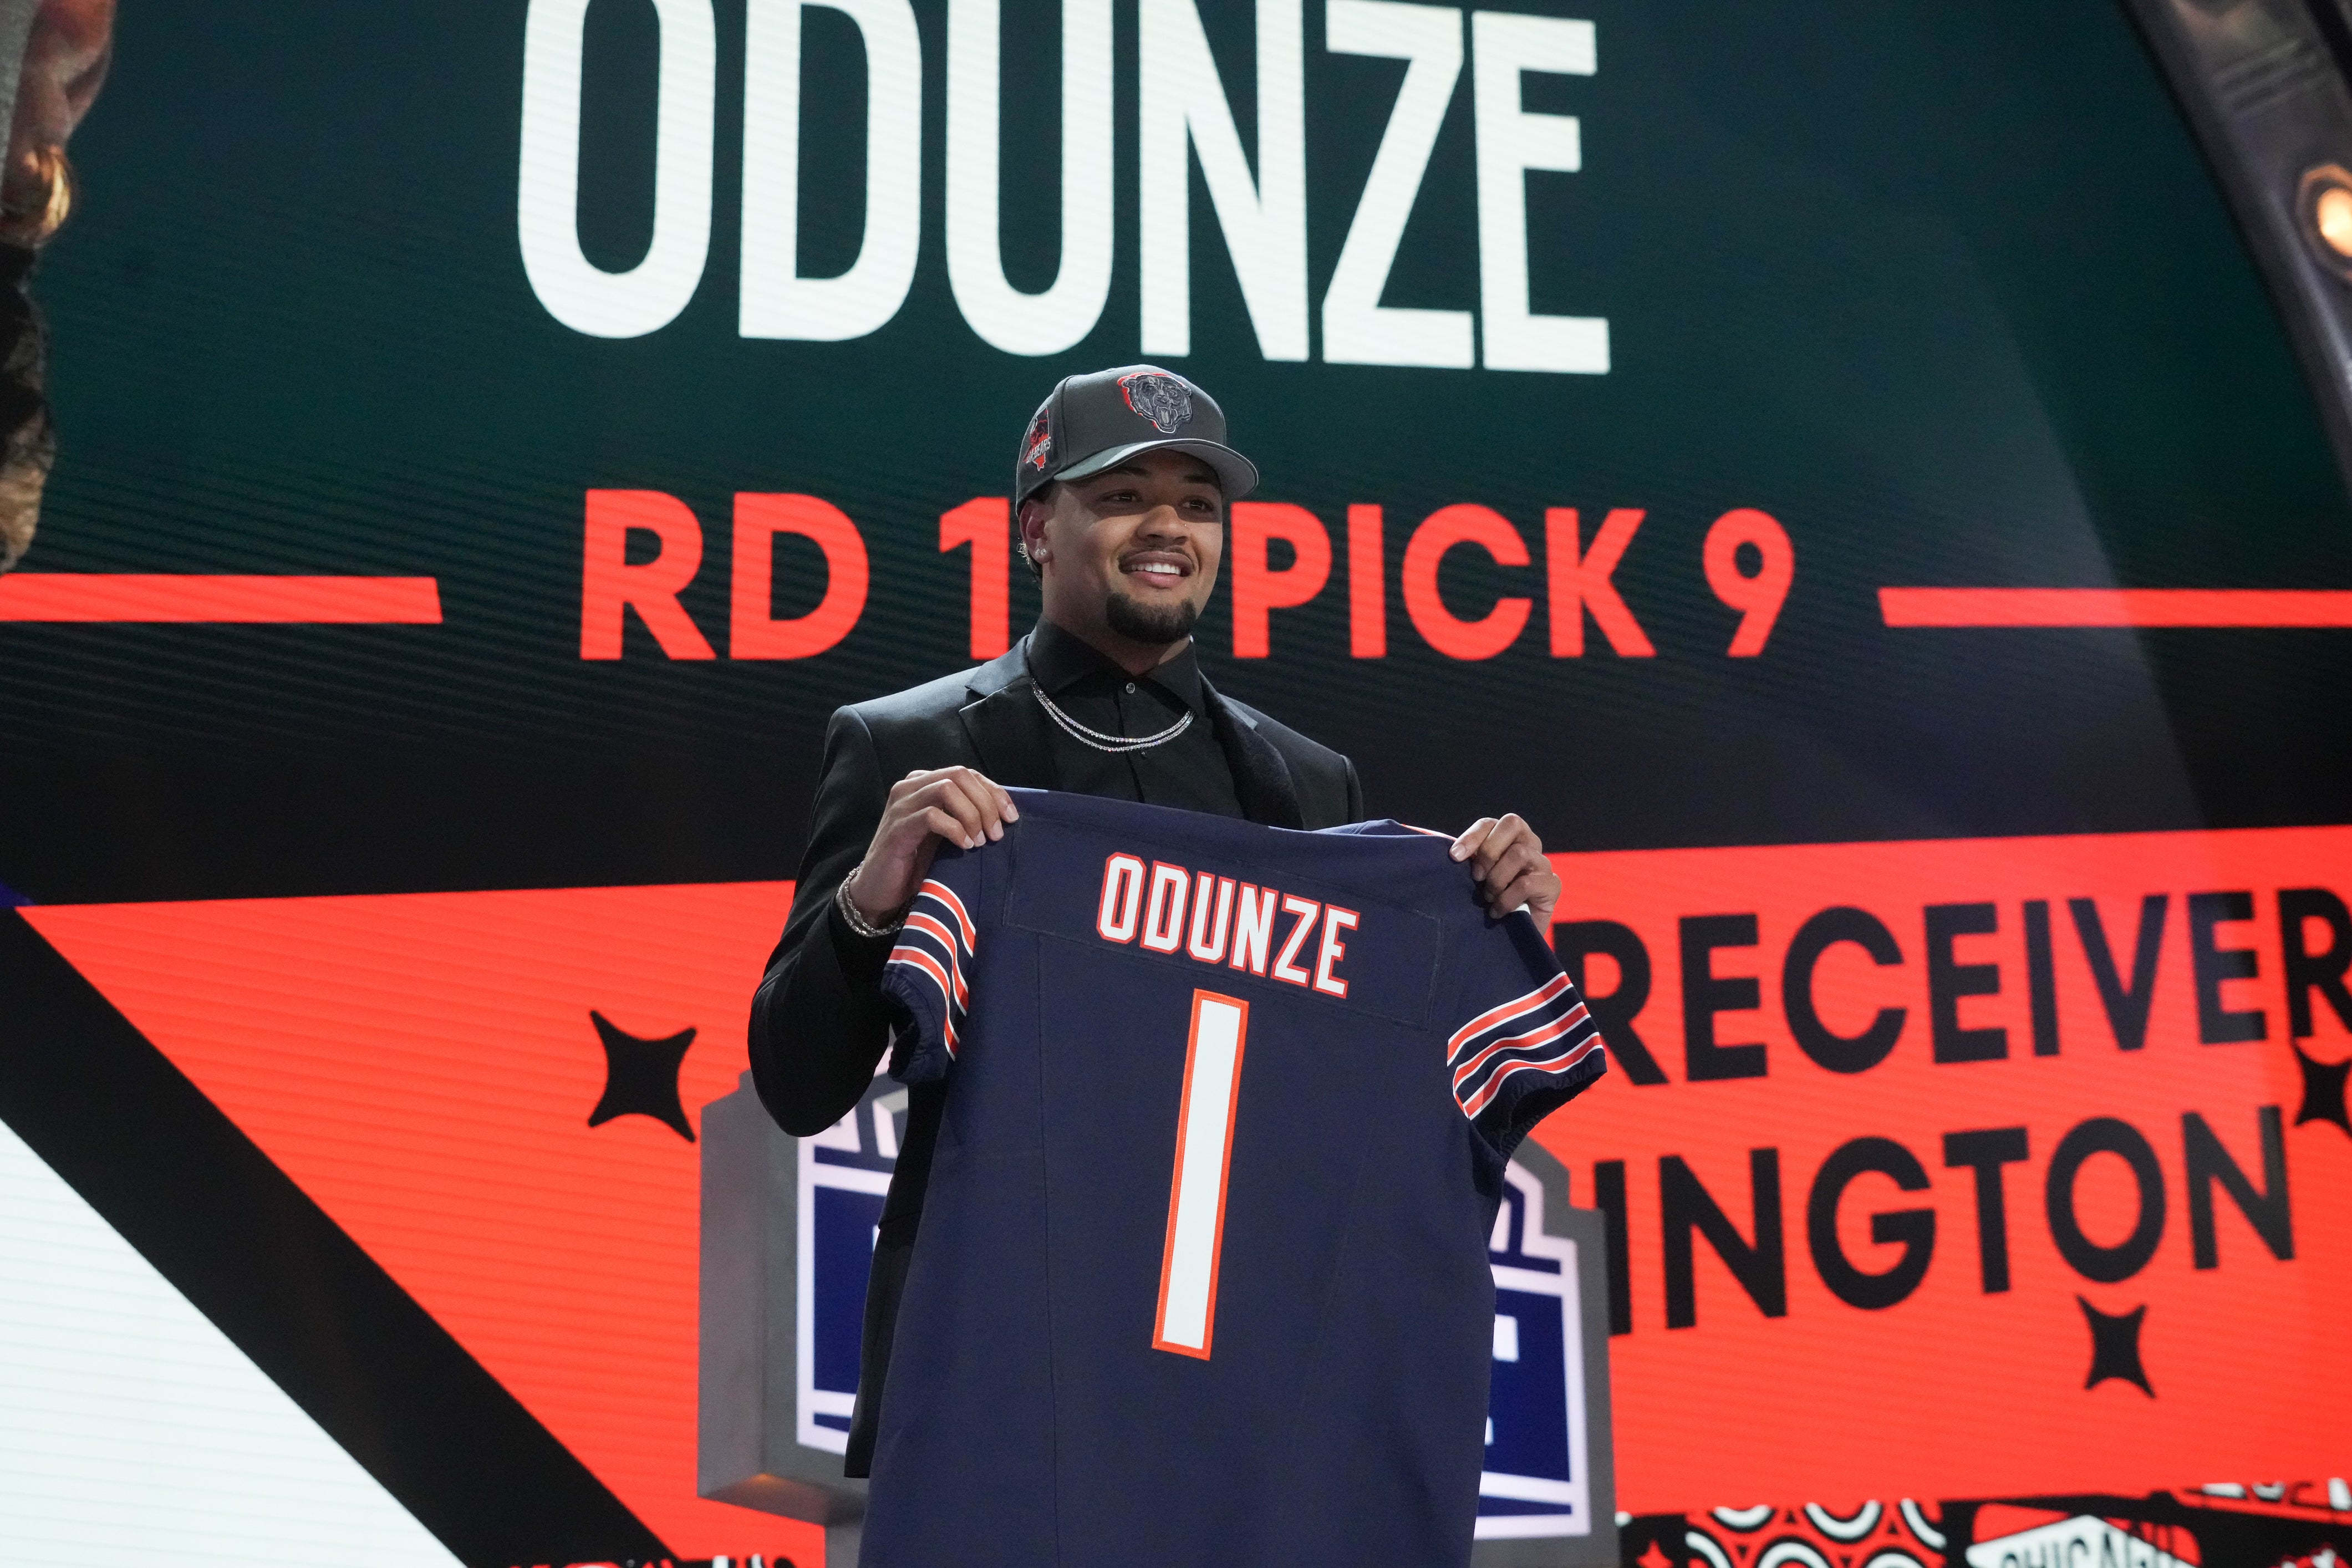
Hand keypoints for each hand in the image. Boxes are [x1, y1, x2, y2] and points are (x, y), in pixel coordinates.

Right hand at [847, 767, 1017, 923]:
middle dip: (986, 803)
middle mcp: (911, 786)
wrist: (881, 889)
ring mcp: (902, 805)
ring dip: (972, 815)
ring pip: (947, 790)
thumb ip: (966, 815)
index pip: (967, 773)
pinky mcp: (897, 828)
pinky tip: (964, 846)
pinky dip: (955, 829)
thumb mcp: (946, 832)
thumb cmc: (917, 860)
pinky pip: (932, 816)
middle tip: (996, 833)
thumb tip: (1004, 813)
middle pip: (959, 776)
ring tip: (980, 841)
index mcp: (924, 783)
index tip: (1011, 817)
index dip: (994, 792)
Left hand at [1450, 814, 1559, 927]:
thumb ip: (1473, 860)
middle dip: (1488, 851)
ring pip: (1519, 853)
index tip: (1455, 857)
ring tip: (1489, 897)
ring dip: (1497, 878)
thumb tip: (1454, 854)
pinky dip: (1506, 899)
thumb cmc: (1492, 901)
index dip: (1472, 836)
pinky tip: (1497, 911)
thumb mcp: (1479, 877)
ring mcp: (1543, 863)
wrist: (1513, 935)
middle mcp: (1530, 844)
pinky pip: (1526, 883)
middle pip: (1512, 824)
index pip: (1490, 823)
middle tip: (1477, 877)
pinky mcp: (1552, 885)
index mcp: (1510, 837)